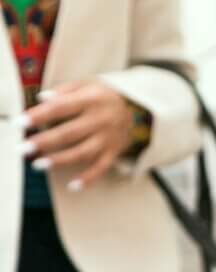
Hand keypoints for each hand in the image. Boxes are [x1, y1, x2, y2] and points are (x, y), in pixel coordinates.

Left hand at [23, 83, 142, 189]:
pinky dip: (88, 179)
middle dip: (45, 142)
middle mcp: (101, 120)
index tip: (21, 123)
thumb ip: (64, 91)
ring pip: (82, 153)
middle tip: (24, 148)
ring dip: (60, 160)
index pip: (61, 108)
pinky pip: (101, 168)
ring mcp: (108, 138)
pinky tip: (73, 186)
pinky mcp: (114, 153)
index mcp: (91, 100)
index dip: (40, 115)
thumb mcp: (86, 85)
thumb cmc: (102, 96)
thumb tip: (41, 100)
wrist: (138, 109)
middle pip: (69, 133)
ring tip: (39, 165)